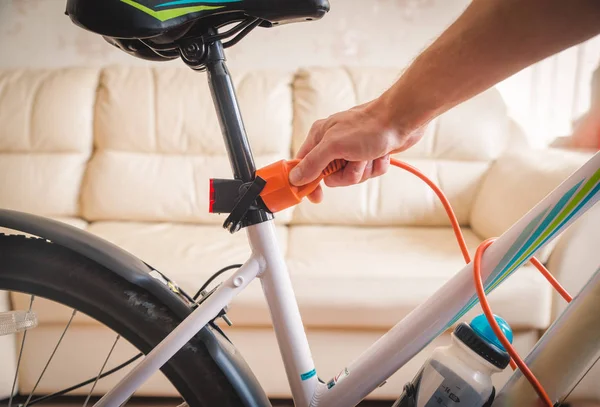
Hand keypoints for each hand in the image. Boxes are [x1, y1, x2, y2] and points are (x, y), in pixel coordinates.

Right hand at [289, 98, 424, 202]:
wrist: (402, 119)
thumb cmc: (369, 127)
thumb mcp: (334, 145)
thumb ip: (313, 163)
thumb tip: (295, 178)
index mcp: (320, 137)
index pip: (304, 165)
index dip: (308, 182)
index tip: (315, 197)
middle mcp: (334, 144)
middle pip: (331, 177)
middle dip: (346, 174)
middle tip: (353, 160)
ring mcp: (352, 150)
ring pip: (351, 177)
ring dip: (363, 170)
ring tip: (370, 154)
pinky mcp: (369, 155)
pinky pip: (368, 173)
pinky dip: (376, 167)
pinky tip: (381, 154)